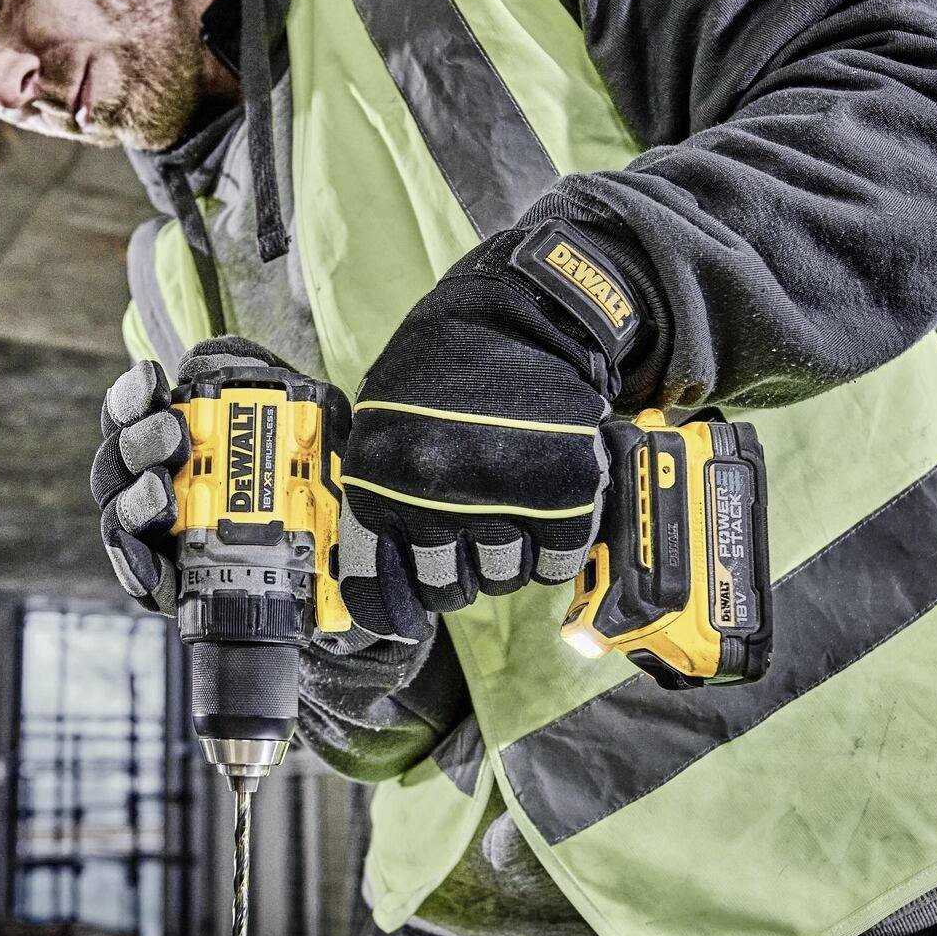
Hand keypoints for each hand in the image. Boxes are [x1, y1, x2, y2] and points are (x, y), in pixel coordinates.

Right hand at [89, 337, 294, 615]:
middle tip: (174, 435)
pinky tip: (146, 559)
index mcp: (170, 439)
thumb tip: (204, 358)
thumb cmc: (307, 475)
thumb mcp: (298, 414)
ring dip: (136, 500)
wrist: (346, 554)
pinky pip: (138, 575)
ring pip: (119, 514)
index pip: (130, 412)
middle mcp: (151, 483)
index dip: (132, 395)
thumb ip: (254, 376)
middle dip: (139, 442)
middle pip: (117, 460)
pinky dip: (135, 565)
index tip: (153, 381)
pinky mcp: (169, 583)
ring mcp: (156, 535)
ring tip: (164, 495)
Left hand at [337, 260, 612, 641]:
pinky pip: (555, 562)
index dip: (393, 611)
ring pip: (503, 578)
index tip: (406, 620)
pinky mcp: (562, 495)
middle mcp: (432, 499)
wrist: (520, 315)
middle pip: (448, 589)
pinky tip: (546, 511)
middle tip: (470, 536)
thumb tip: (376, 573)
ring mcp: (499, 499)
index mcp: (377, 483)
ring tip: (509, 505)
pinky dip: (554, 547)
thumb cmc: (442, 368)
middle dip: (459, 573)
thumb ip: (378, 490)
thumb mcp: (382, 423)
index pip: (374, 585)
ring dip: (507, 555)